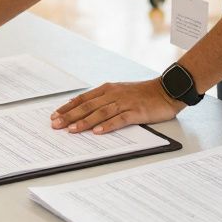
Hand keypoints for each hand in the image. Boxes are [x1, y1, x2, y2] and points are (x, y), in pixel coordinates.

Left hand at [51, 79, 184, 134]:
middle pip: (88, 106)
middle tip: (56, 125)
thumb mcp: (120, 92)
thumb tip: (84, 109)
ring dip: (85, 122)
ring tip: (72, 130)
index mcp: (108, 89)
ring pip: (100, 113)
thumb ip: (104, 99)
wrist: (166, 90)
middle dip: (70, 116)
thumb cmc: (142, 94)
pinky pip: (119, 119)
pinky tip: (98, 132)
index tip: (55, 115)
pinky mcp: (136, 112)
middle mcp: (113, 94)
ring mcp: (124, 103)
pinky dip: (107, 126)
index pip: (83, 98)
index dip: (68, 107)